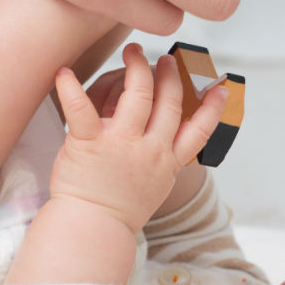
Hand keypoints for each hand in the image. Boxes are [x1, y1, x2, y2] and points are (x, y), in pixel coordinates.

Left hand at [50, 43, 226, 232]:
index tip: (220, 88)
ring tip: (133, 52)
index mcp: (167, 163)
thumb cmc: (118, 212)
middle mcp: (149, 150)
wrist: (92, 232)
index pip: (198, 131)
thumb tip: (162, 141)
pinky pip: (81, 109)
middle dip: (170, 76)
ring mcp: (120, 144)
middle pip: (168, 103)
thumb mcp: (153, 189)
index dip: (212, 108)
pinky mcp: (89, 143)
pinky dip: (70, 88)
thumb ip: (161, 163)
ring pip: (137, 94)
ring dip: (137, 67)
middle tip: (166, 60)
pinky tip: (64, 73)